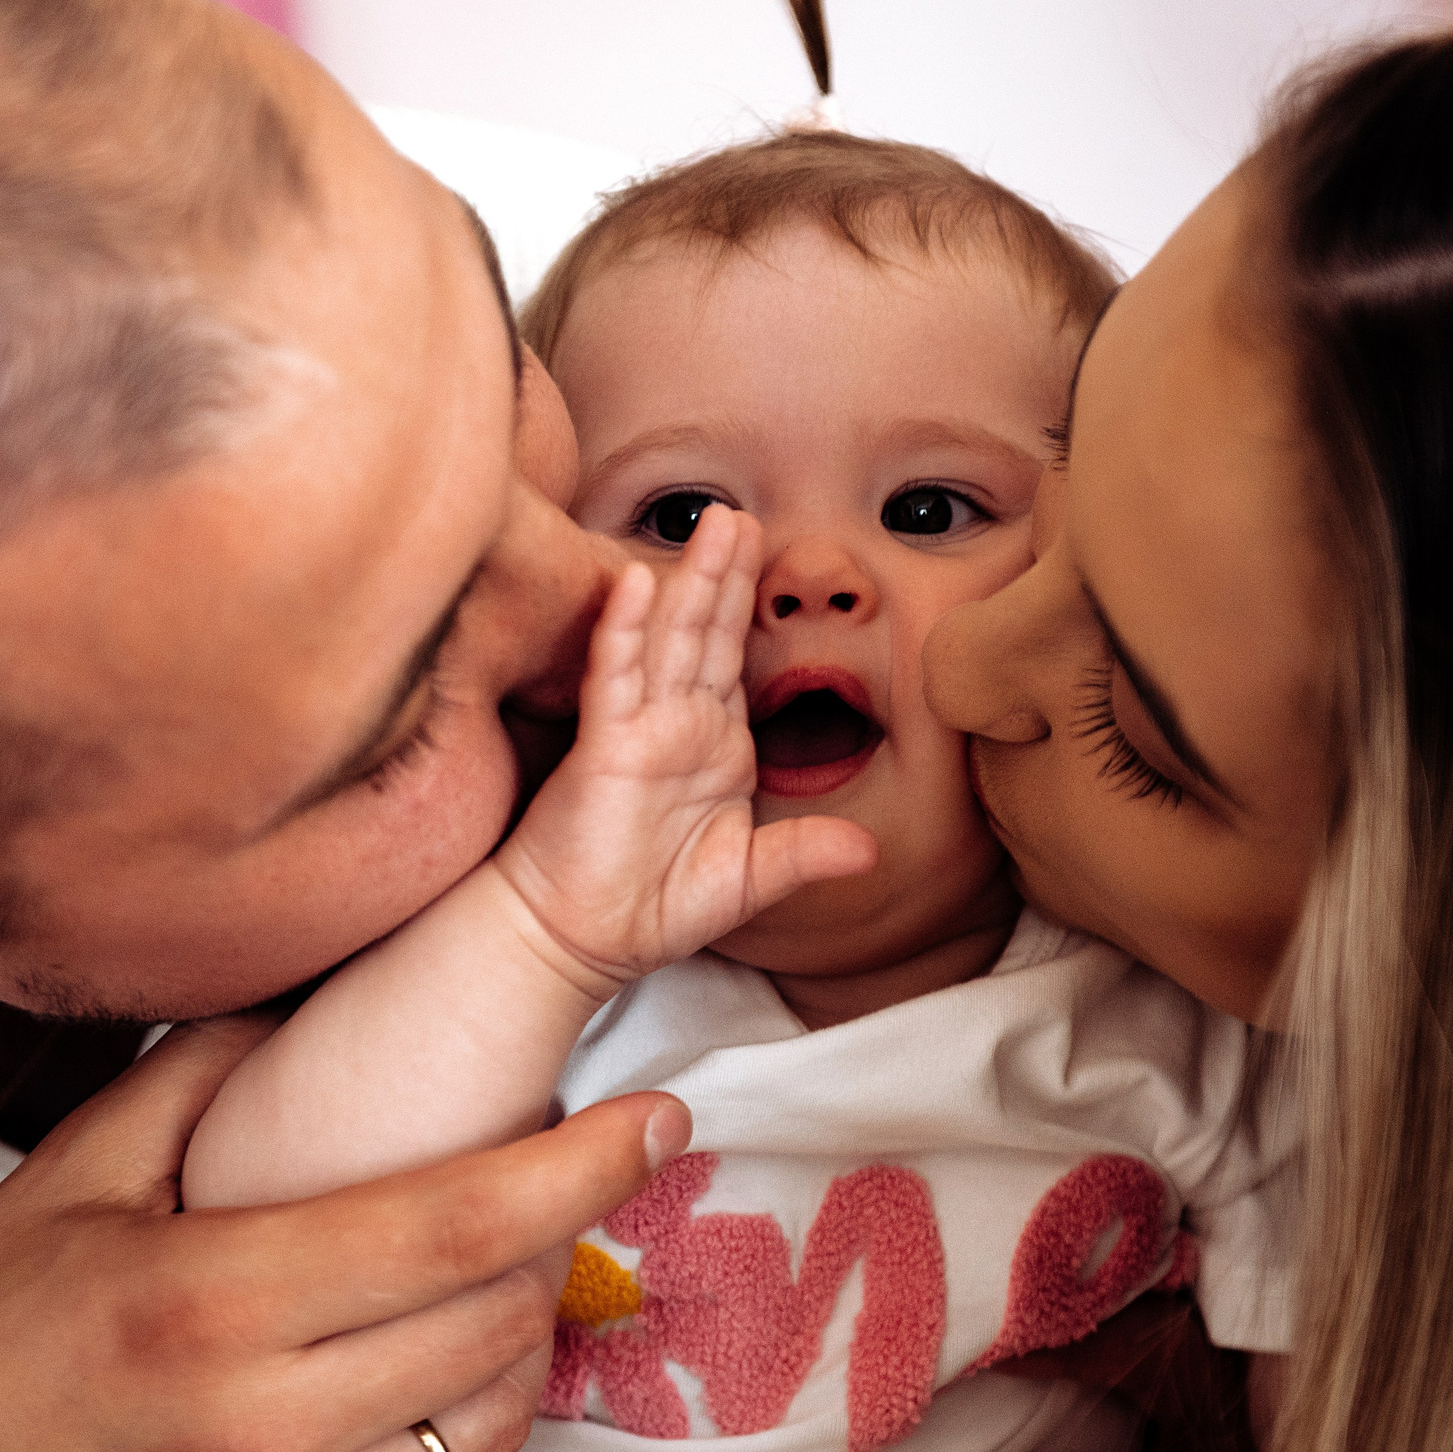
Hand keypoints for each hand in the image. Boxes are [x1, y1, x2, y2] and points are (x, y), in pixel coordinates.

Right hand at [0, 1015, 691, 1451]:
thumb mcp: (55, 1190)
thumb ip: (197, 1079)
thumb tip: (312, 999)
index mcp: (208, 1303)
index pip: (459, 1224)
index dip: (581, 1165)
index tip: (657, 1117)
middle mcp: (261, 1429)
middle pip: (502, 1315)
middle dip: (554, 1236)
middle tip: (538, 1179)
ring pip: (496, 1419)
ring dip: (524, 1335)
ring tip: (485, 1275)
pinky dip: (475, 1435)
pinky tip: (432, 1381)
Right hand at [496, 504, 874, 988]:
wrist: (579, 941)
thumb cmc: (651, 907)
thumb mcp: (745, 879)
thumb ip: (803, 854)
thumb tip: (873, 852)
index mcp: (714, 745)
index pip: (737, 659)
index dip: (752, 606)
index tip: (773, 549)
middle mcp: (677, 725)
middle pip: (706, 632)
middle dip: (725, 571)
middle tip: (743, 510)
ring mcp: (637, 730)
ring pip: (668, 639)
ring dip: (689, 580)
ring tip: (714, 521)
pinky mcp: (602, 749)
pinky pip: (615, 680)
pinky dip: (626, 632)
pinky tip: (638, 587)